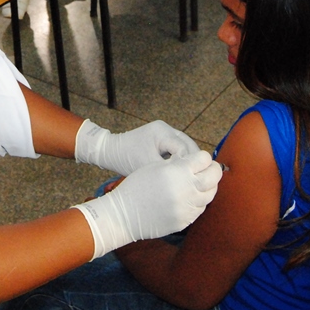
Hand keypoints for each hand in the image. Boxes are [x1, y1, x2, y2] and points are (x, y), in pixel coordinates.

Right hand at [73, 151, 221, 258]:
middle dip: (214, 170)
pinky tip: (190, 197)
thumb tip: (197, 162)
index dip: (202, 156)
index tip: (200, 158)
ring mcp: (187, 207)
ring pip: (210, 194)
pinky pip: (200, 208)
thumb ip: (178, 163)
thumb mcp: (155, 166)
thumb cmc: (137, 186)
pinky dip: (199, 201)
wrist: (125, 214)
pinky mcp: (185, 221)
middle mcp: (186, 189)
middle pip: (214, 176)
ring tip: (201, 182)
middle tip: (210, 168)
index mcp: (177, 171)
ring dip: (208, 186)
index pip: (204, 158)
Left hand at [75, 119, 199, 175]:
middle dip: (194, 162)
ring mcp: (165, 132)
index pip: (185, 148)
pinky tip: (183, 174)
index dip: (191, 164)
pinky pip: (177, 149)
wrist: (110, 151)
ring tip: (193, 178)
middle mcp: (165, 128)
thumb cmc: (126, 159)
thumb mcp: (147, 167)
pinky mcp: (163, 139)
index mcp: (161, 132)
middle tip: (199, 180)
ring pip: (185, 147)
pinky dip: (181, 160)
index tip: (194, 180)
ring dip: (189, 162)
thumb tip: (188, 180)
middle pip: (189, 145)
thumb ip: (167, 171)